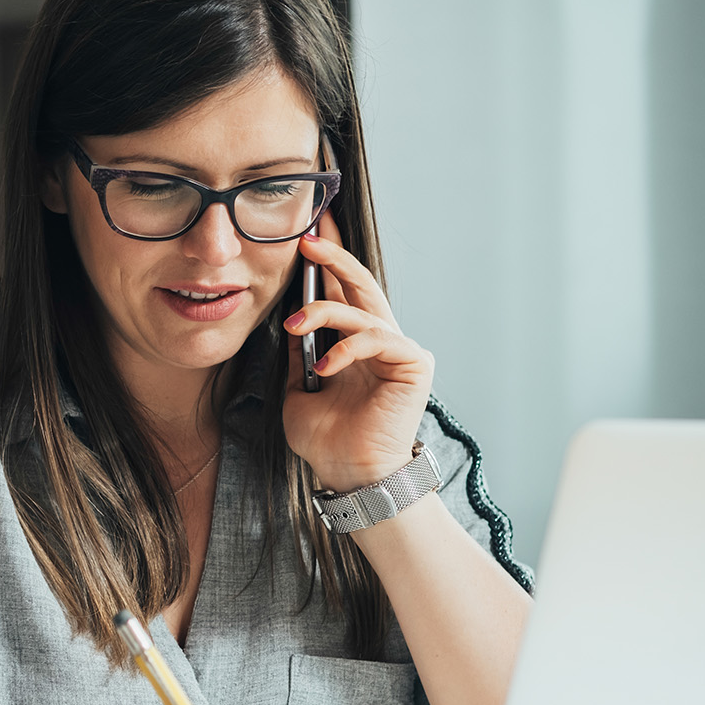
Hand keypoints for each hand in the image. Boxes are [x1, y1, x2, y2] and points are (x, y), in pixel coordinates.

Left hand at [282, 210, 434, 490]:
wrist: (350, 474)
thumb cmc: (328, 439)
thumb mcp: (299, 389)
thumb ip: (300, 352)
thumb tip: (291, 319)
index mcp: (354, 344)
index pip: (342, 292)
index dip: (328, 261)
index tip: (308, 231)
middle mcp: (380, 340)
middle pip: (360, 285)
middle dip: (334, 257)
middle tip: (307, 237)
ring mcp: (399, 350)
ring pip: (362, 310)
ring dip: (323, 311)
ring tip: (294, 324)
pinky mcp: (413, 363)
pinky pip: (377, 339)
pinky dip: (346, 348)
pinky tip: (324, 367)